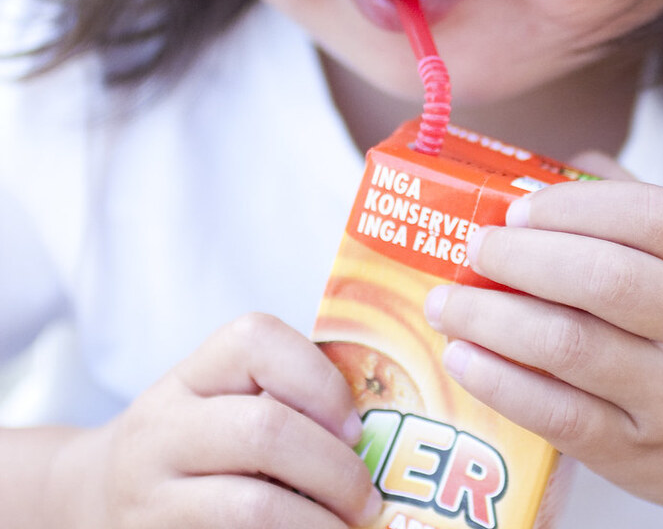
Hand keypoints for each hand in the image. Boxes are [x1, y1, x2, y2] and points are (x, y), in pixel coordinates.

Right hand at [62, 313, 380, 528]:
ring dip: (316, 524)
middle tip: (366, 496)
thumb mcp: (222, 400)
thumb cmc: (195, 440)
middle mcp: (161, 428)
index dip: (320, 381)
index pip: (257, 341)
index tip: (355, 426)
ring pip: (250, 507)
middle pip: (264, 431)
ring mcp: (149, 496)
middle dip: (333, 468)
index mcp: (192, 375)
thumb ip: (284, 399)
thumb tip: (379, 433)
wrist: (95, 495)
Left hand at [423, 155, 662, 523]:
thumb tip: (543, 170)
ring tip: (446, 302)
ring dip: (493, 319)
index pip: (653, 217)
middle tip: (472, 245)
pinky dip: (501, 383)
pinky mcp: (637, 453)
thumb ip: (629, 208)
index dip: (577, 205)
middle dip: (523, 257)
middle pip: (606, 279)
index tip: (518, 205)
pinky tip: (463, 357)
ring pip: (571, 347)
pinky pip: (559, 416)